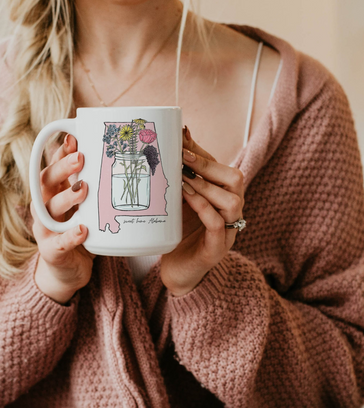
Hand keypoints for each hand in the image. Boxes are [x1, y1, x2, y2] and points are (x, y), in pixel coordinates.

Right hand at [31, 134, 94, 304]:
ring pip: (48, 209)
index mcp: (55, 193)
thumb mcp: (91, 208)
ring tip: (84, 189)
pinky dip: (70, 236)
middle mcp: (45, 207)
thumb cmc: (84, 232)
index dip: (60, 151)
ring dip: (66, 197)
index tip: (74, 137)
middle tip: (80, 157)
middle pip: (45, 182)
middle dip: (61, 168)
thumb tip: (137, 164)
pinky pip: (58, 243)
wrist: (69, 271)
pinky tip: (82, 230)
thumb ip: (102, 189)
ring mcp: (46, 230)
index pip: (52, 166)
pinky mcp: (51, 252)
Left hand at [160, 127, 244, 295]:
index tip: (182, 136)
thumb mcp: (178, 202)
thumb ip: (180, 179)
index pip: (219, 167)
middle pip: (235, 179)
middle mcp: (230, 212)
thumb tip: (171, 145)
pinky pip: (218, 224)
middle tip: (183, 156)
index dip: (202, 151)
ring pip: (232, 200)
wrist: (177, 271)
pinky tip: (187, 198)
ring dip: (206, 185)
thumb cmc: (178, 234)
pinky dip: (204, 207)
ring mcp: (227, 231)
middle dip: (208, 164)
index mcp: (222, 198)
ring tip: (183, 178)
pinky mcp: (217, 249)